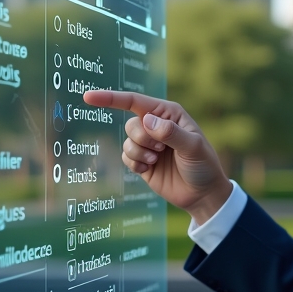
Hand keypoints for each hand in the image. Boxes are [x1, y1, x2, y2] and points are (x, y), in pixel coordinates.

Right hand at [82, 90, 231, 223]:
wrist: (202, 194)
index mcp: (169, 113)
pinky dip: (136, 164)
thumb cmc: (203, 165)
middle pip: (131, 125)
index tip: (88, 97)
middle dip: (142, 139)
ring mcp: (148, 144)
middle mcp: (156, 125)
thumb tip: (147, 121)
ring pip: (127, 142)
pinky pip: (126, 158)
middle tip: (162, 150)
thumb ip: (171, 133)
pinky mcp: (142, 161)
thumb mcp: (193, 147)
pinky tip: (151, 169)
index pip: (135, 101)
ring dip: (140, 154)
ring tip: (158, 160)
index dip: (110, 98)